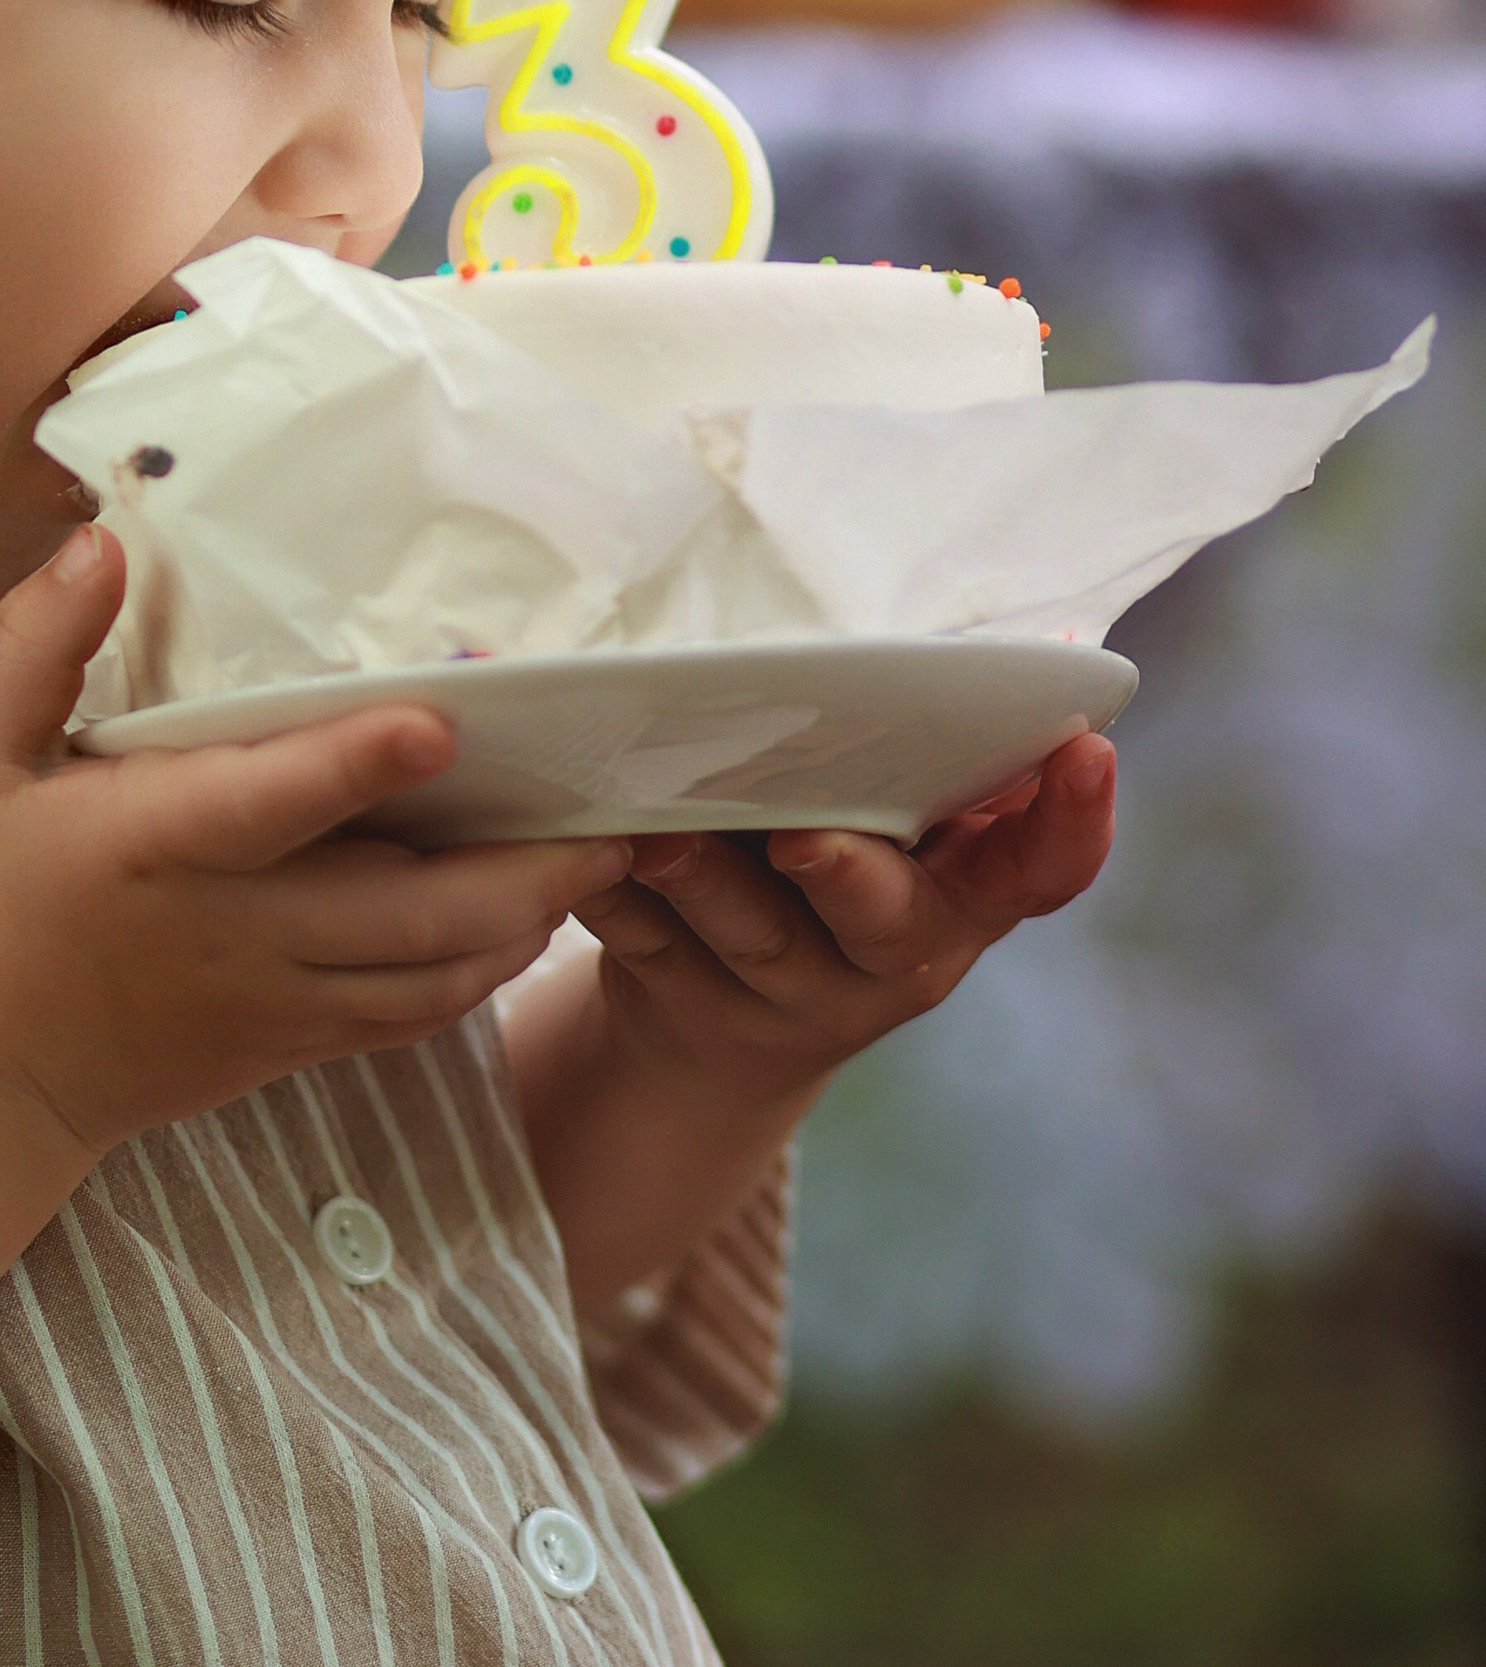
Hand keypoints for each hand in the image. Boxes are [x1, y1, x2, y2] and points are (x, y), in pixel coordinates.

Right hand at [0, 526, 628, 1162]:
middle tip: (616, 814)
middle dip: (522, 868)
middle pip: (407, 909)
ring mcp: (272, 996)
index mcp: (156, 845)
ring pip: (431, 971)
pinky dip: (483, 973)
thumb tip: (104, 545)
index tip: (442, 722)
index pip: (274, 803)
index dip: (359, 765)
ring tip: (603, 858)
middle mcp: (233, 928)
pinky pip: (411, 1017)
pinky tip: (528, 922)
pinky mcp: (290, 1042)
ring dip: (526, 920)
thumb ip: (36, 645)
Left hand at [580, 729, 1117, 1103]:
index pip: (1042, 871)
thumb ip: (962, 748)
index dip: (1070, 820)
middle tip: (805, 835)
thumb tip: (1054, 639)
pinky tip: (579, 852)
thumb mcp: (913, 820)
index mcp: (963, 897)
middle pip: (887, 924)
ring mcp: (789, 996)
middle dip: (851, 877)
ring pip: (752, 939)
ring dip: (706, 882)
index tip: (1086, 747)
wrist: (723, 1028)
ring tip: (659, 831)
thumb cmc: (843, 862)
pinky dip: (612, 899)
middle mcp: (892, 960)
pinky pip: (645, 949)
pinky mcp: (685, 1003)